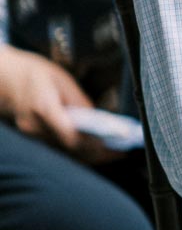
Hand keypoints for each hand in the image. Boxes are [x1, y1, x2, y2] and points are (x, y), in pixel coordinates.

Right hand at [0, 45, 117, 163]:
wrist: (5, 79)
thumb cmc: (35, 74)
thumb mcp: (63, 80)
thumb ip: (80, 102)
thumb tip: (99, 121)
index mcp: (43, 107)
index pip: (70, 135)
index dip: (94, 143)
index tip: (114, 144)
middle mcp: (35, 127)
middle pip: (70, 148)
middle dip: (98, 153)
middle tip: (121, 152)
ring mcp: (31, 136)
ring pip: (65, 153)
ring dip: (89, 155)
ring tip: (114, 153)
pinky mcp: (32, 139)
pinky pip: (58, 149)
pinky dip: (77, 151)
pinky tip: (95, 150)